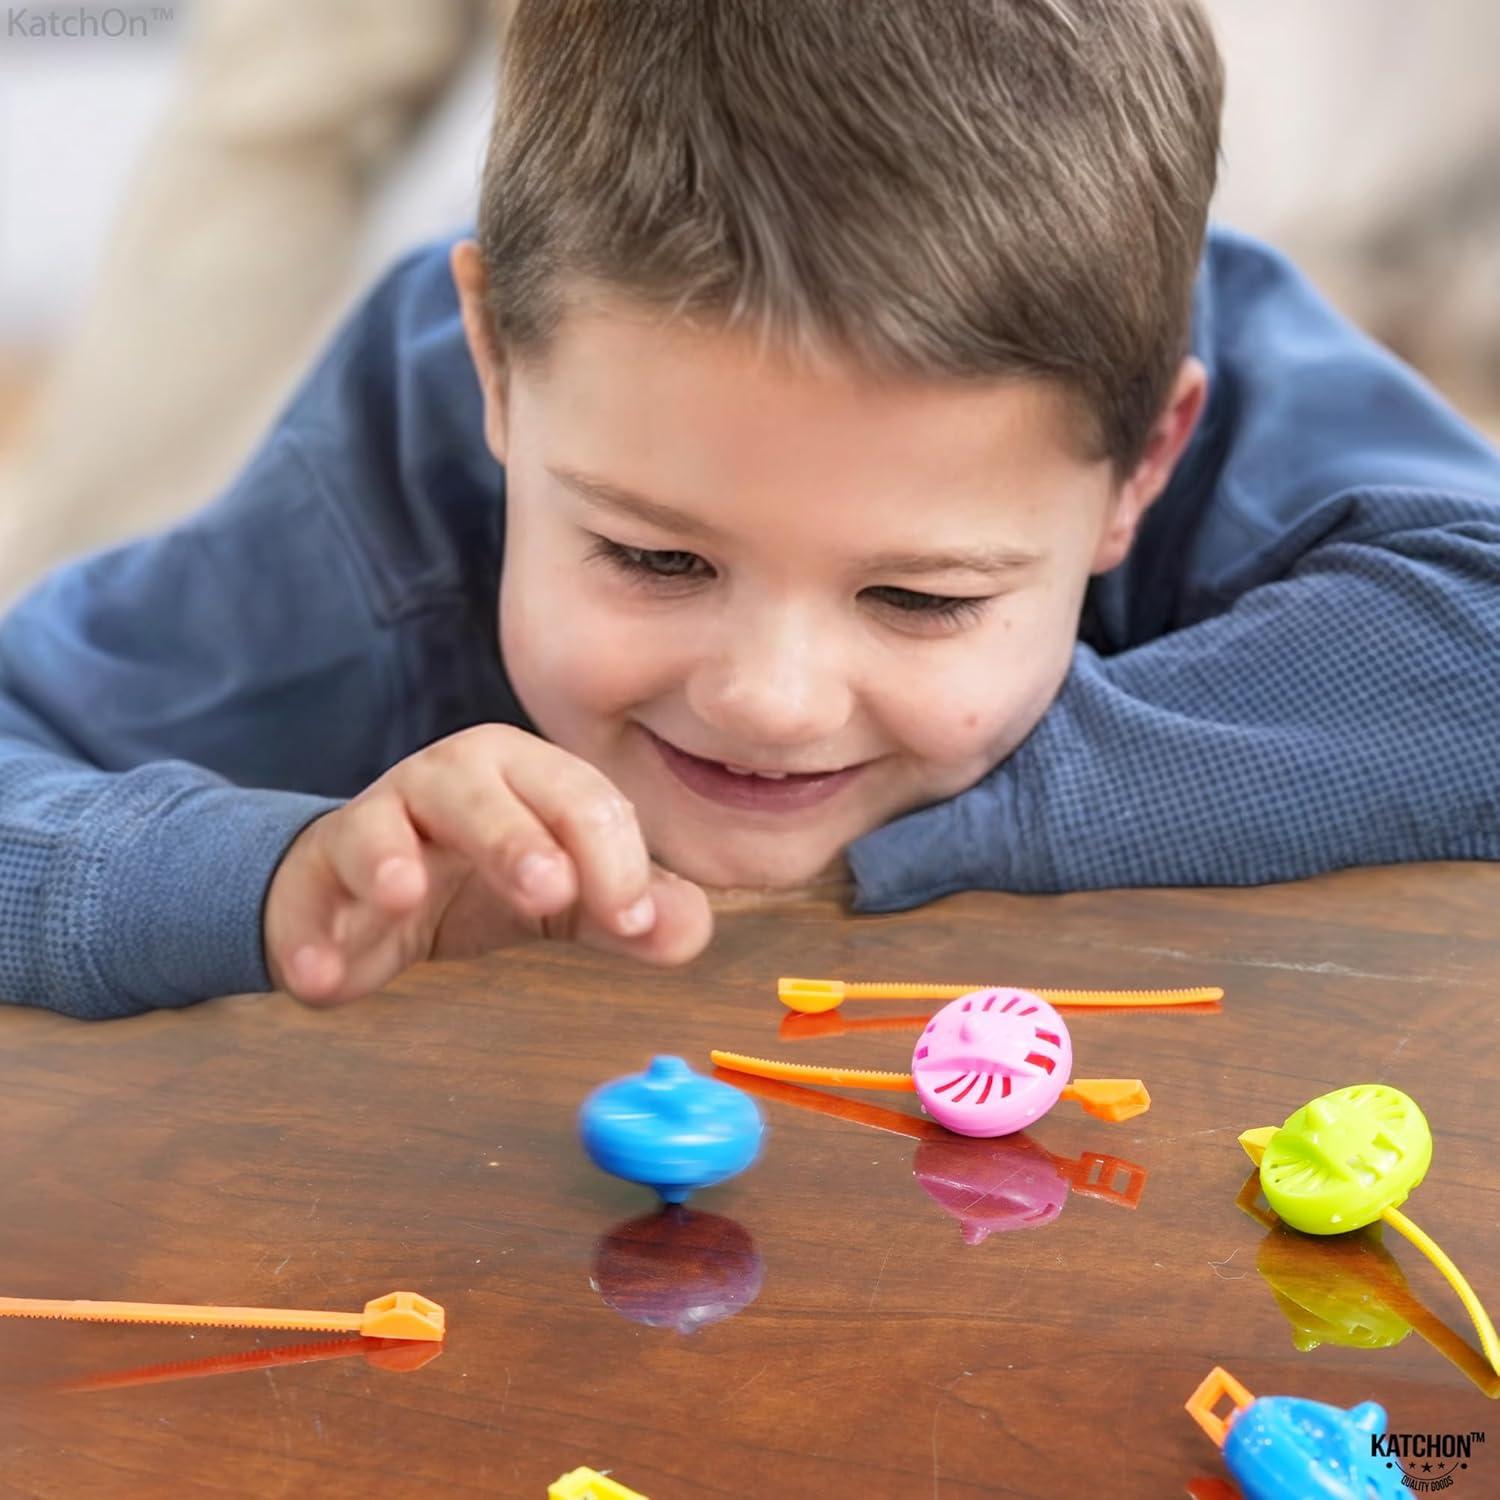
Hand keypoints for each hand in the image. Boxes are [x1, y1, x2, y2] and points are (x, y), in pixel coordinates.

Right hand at [263, 724, 711, 1004]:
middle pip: (478, 790)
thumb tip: (686, 930)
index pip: (578, 798)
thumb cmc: (481, 881)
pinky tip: (324, 978)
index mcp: (524, 774)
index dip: (612, 859)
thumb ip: (625, 910)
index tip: (633, 921)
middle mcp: (447, 782)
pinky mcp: (313, 878)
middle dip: (512, 838)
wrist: (365, 894)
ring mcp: (372, 823)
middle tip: (548, 890)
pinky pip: (307, 895)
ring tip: (401, 894)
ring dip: (386, 856)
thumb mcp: (564, 896)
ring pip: (377, 823)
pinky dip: (310, 936)